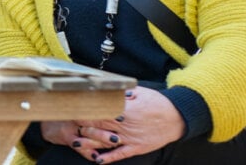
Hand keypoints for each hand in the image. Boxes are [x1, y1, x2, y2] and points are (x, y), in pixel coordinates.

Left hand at [63, 86, 184, 162]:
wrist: (177, 117)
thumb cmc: (158, 102)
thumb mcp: (140, 92)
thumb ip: (123, 92)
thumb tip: (110, 88)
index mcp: (125, 109)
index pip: (100, 110)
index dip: (86, 111)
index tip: (73, 110)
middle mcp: (125, 124)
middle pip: (100, 126)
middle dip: (83, 126)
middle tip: (68, 125)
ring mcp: (131, 138)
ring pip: (107, 141)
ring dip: (91, 143)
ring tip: (77, 143)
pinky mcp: (137, 147)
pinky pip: (121, 154)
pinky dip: (109, 158)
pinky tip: (98, 160)